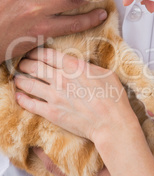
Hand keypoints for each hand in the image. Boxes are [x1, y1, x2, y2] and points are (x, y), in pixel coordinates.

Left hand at [14, 48, 139, 144]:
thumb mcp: (105, 73)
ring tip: (17, 78)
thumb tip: (81, 65)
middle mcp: (61, 78)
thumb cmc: (113, 98)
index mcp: (74, 66)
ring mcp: (54, 96)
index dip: (36, 52)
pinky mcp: (51, 112)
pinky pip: (30, 104)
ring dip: (20, 79)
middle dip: (25, 64)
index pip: (47, 54)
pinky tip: (18, 96)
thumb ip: (88, 67)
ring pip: (28, 83)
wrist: (111, 122)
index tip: (33, 53)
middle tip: (22, 64)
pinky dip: (21, 99)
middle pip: (34, 66)